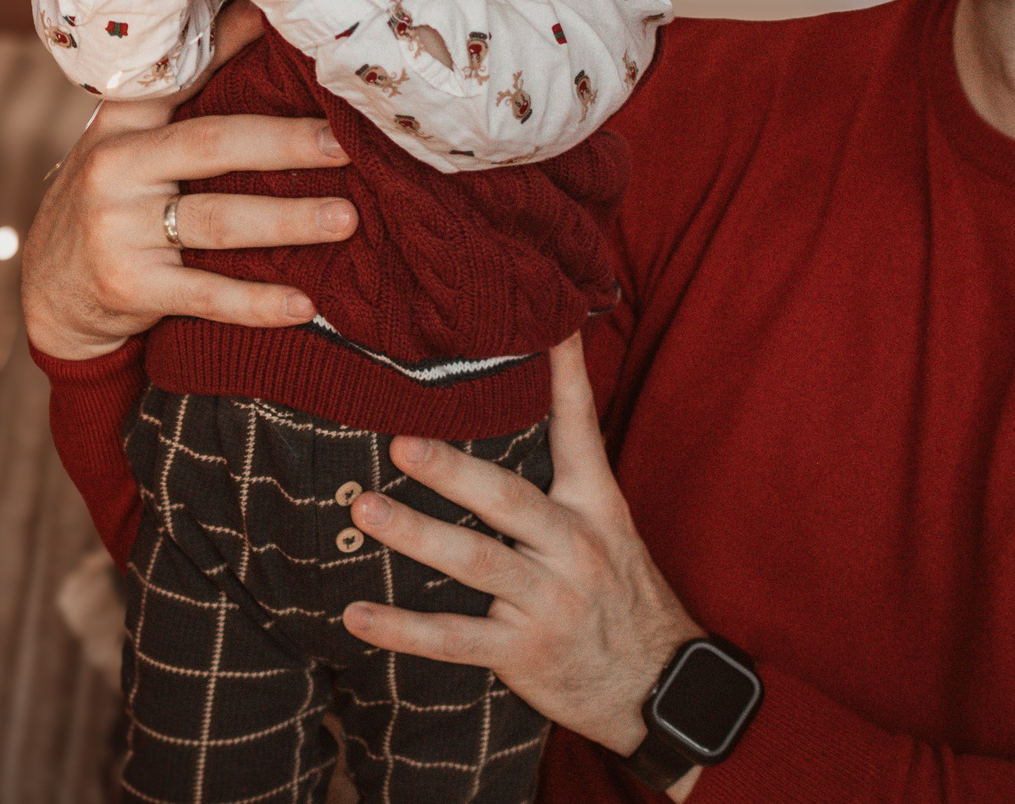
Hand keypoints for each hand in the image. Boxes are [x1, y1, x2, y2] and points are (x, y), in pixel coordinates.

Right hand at [20, 8, 358, 361]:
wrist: (50, 293)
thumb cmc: (110, 204)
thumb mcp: (126, 144)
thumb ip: (181, 97)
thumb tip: (254, 18)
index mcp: (120, 124)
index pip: (181, 74)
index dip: (231, 45)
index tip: (287, 27)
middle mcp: (114, 168)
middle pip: (213, 145)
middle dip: (287, 142)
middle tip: (346, 144)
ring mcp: (118, 229)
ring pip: (219, 221)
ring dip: (288, 221)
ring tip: (345, 219)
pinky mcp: (129, 287)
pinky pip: (207, 294)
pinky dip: (258, 303)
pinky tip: (304, 305)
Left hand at [340, 337, 705, 788]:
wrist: (659, 689)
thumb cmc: (620, 593)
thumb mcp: (611, 525)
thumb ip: (568, 471)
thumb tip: (539, 394)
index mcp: (595, 507)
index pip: (579, 430)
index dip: (565, 376)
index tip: (550, 326)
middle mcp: (573, 548)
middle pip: (509, 500)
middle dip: (454, 470)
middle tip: (401, 441)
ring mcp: (548, 602)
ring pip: (476, 563)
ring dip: (417, 536)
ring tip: (364, 510)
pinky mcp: (523, 652)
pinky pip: (454, 640)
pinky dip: (402, 631)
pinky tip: (355, 617)